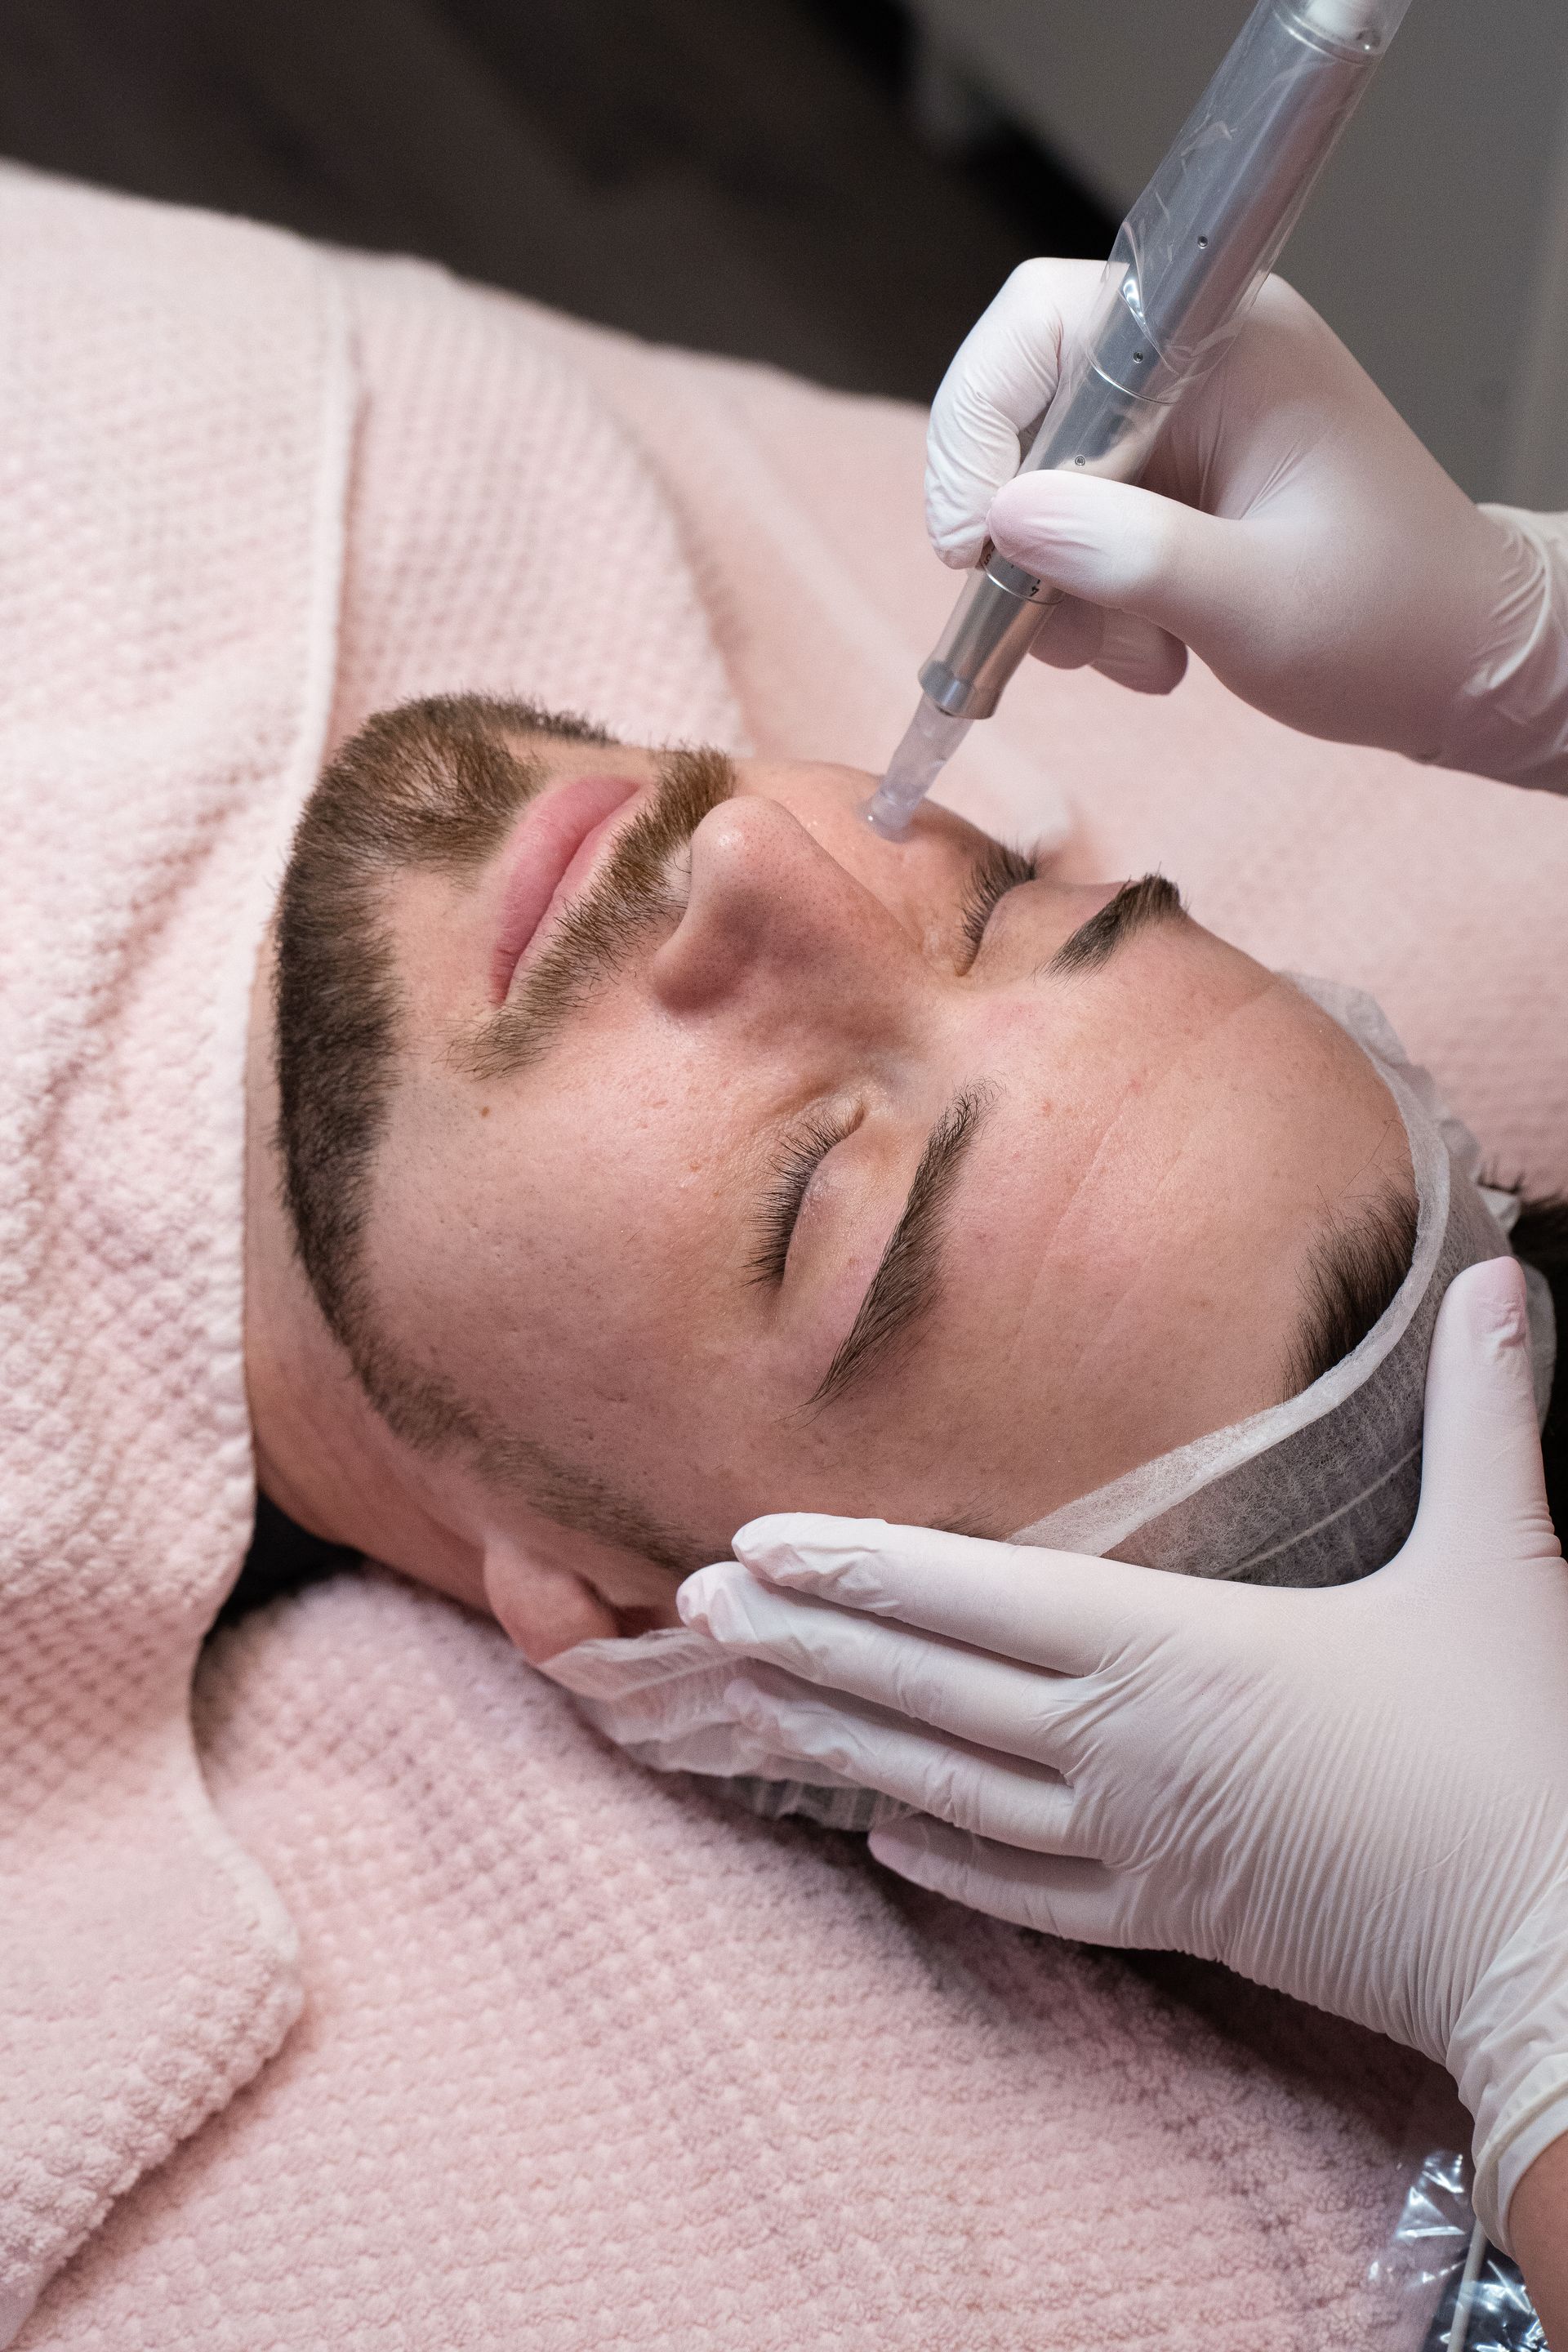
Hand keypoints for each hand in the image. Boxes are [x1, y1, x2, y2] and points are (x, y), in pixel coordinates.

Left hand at [680, 1260, 1567, 2249]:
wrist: (1543, 1943)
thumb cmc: (1510, 1745)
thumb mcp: (1500, 1557)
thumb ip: (1479, 1413)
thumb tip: (1501, 1276)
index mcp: (1177, 1648)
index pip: (979, 1596)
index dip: (860, 1566)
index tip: (753, 1545)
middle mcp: (1123, 1744)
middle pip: (929, 1686)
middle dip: (805, 1639)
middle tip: (690, 1610)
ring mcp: (1132, 1842)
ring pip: (947, 1786)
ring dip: (840, 1736)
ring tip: (745, 1699)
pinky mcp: (1167, 1918)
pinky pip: (1024, 1890)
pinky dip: (944, 1860)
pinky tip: (880, 1839)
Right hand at [928, 256, 1567, 790]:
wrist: (1458, 661)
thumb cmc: (1394, 618)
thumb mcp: (1259, 602)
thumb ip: (1133, 557)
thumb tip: (1005, 522)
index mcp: (1221, 341)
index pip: (1043, 322)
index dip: (980, 423)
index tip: (977, 543)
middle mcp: (1186, 367)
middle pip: (1018, 414)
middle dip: (1022, 539)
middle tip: (1062, 625)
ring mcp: (1171, 430)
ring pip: (1031, 493)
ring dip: (1059, 596)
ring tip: (1146, 655)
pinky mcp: (1160, 490)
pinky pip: (1065, 537)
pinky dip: (1082, 610)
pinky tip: (1152, 651)